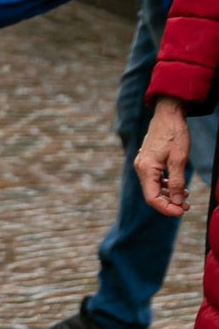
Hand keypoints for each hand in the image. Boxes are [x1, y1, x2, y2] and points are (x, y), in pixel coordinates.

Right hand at [136, 97, 193, 217]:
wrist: (167, 116)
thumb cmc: (174, 134)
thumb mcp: (179, 159)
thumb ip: (177, 182)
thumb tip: (178, 202)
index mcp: (146, 168)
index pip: (152, 198)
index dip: (166, 208)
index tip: (181, 212)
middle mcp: (141, 168)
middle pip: (152, 195)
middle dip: (169, 204)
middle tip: (187, 207)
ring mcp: (143, 165)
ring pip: (153, 189)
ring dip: (169, 196)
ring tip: (187, 199)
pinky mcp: (148, 162)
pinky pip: (154, 180)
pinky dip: (166, 187)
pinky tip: (180, 188)